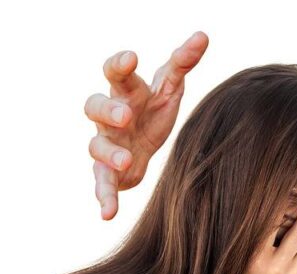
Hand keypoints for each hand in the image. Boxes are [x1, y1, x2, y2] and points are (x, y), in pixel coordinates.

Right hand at [84, 31, 209, 219]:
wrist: (148, 143)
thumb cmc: (154, 108)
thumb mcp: (170, 86)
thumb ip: (183, 63)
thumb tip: (202, 36)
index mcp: (126, 91)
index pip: (114, 72)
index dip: (119, 64)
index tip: (130, 58)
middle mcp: (110, 116)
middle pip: (95, 106)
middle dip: (109, 111)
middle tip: (127, 116)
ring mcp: (106, 144)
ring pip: (96, 146)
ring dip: (110, 154)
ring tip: (128, 161)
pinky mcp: (109, 172)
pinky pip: (101, 184)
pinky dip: (104, 198)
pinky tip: (108, 214)